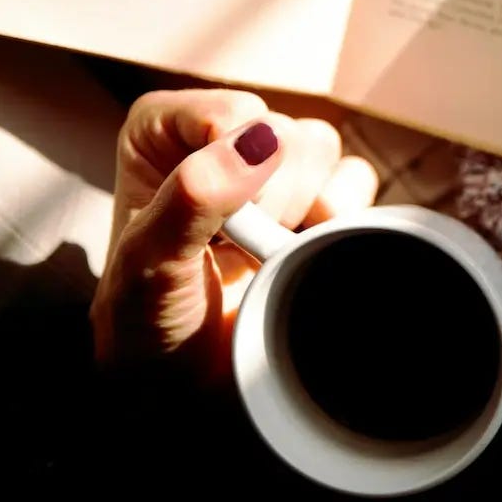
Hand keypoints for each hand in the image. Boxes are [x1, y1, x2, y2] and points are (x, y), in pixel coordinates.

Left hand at [90, 89, 377, 379]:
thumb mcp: (149, 265)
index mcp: (162, 131)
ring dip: (303, 212)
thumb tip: (259, 140)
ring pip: (322, 150)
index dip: (235, 172)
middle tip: (234, 250)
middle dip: (269, 203)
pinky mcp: (314, 197)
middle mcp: (217, 137)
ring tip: (265, 253)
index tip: (213, 228)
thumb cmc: (146, 326)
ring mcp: (270, 168)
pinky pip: (356, 179)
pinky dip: (339, 221)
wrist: (185, 388)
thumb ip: (191, 198)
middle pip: (284, 133)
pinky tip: (299, 252)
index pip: (230, 113)